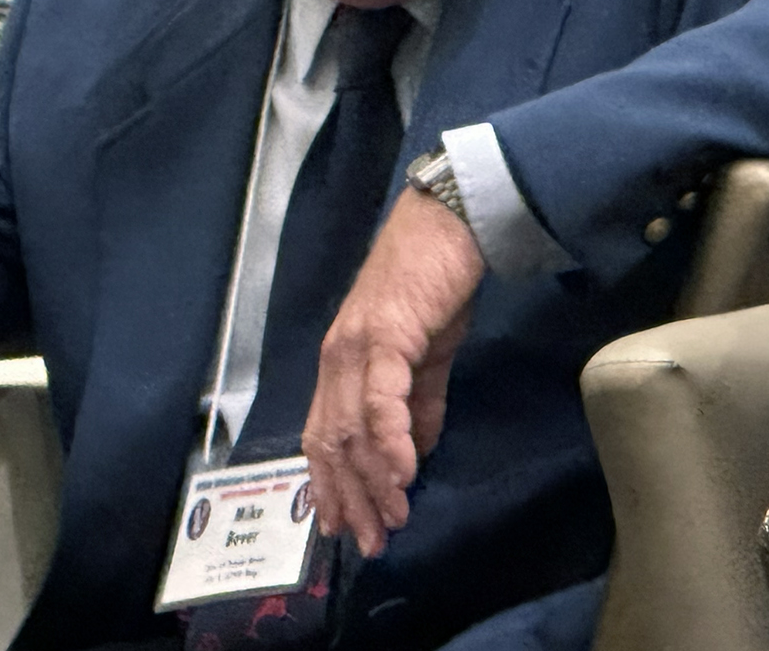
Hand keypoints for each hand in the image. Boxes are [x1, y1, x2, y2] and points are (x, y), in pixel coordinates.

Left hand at [301, 189, 485, 557]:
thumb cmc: (433, 284)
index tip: (344, 528)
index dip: (329, 484)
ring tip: (392, 519)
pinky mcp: (384, 336)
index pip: (321, 435)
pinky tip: (405, 473)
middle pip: (330, 441)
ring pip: (350, 427)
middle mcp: (336, 358)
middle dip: (349, 497)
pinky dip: (389, 439)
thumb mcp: (425, 355)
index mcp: (341, 363)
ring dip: (372, 480)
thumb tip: (415, 454)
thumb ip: (417, 403)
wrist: (447, 226)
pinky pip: (380, 398)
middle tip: (371, 542)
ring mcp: (355, 347)